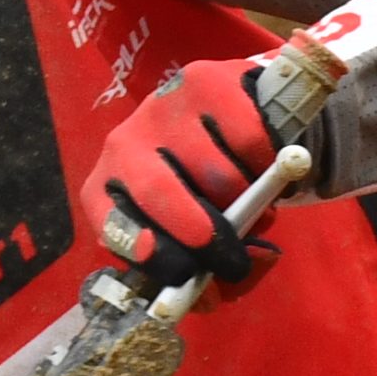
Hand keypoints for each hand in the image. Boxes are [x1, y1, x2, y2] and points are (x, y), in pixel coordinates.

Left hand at [78, 57, 280, 277]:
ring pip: (215, 171)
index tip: (171, 266)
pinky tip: (264, 166)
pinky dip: (268, 164)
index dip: (136, 244)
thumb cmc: (203, 191)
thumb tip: (216, 294)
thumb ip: (200, 269)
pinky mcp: (206, 81)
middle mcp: (125, 143)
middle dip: (199, 232)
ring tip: (258, 206)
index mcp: (109, 188)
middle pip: (157, 190)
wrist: (230, 116)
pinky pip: (248, 138)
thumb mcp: (191, 235)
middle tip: (234, 260)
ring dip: (249, 201)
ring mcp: (163, 107)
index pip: (108, 218)